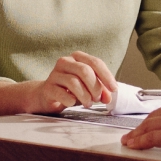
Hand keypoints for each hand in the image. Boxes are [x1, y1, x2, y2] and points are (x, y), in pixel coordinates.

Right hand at [0, 51, 116, 114]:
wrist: (46, 96)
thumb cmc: (70, 89)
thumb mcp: (88, 87)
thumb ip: (100, 90)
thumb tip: (109, 97)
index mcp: (77, 57)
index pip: (95, 62)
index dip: (106, 76)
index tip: (114, 89)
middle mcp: (65, 62)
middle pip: (84, 71)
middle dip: (95, 87)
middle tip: (98, 98)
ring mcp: (55, 74)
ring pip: (74, 82)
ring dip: (85, 96)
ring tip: (88, 103)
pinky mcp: (48, 87)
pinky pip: (63, 94)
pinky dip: (71, 101)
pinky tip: (72, 103)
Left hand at [120, 87, 160, 153]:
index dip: (159, 116)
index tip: (152, 121)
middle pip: (157, 115)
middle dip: (144, 125)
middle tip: (135, 132)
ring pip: (150, 125)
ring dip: (137, 134)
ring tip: (130, 140)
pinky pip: (150, 137)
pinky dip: (139, 141)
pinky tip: (132, 144)